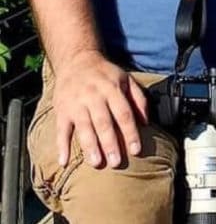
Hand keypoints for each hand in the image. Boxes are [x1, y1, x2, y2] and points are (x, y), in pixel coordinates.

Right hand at [52, 51, 147, 168]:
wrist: (76, 61)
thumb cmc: (105, 74)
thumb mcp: (127, 79)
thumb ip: (139, 99)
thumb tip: (146, 122)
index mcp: (112, 90)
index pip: (124, 114)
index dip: (130, 133)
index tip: (136, 150)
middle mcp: (94, 97)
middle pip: (104, 123)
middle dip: (110, 144)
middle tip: (116, 162)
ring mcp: (76, 104)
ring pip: (84, 128)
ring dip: (90, 147)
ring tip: (97, 163)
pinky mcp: (61, 110)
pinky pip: (61, 130)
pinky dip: (61, 146)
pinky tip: (64, 161)